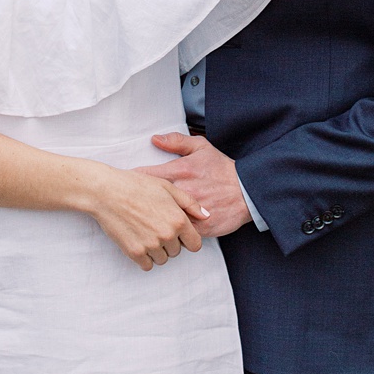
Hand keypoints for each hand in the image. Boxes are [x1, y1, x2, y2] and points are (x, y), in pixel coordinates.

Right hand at [83, 162, 207, 269]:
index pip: (195, 244)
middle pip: (177, 252)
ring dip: (156, 251)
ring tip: (144, 232)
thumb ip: (189, 203)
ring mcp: (151, 245)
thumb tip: (206, 216)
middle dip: (169, 242)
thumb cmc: (135, 185)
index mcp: (178, 220)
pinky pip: (147, 265)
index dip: (186, 238)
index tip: (175, 232)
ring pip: (162, 259)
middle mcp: (168, 235)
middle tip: (153, 226)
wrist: (105, 191)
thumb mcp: (166, 187)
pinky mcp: (135, 252)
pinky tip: (137, 241)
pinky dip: (143, 257)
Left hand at [133, 132, 252, 237]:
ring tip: (142, 222)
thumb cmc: (222, 169)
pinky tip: (165, 231)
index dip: (132, 181)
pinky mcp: (201, 228)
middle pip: (148, 200)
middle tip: (127, 204)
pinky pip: (180, 234)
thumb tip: (155, 139)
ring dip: (153, 221)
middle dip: (137, 203)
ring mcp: (191, 212)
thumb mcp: (201, 148)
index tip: (125, 184)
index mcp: (179, 171)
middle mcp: (182, 192)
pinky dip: (172, 233)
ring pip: (162, 220)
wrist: (248, 191)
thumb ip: (177, 142)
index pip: (145, 176)